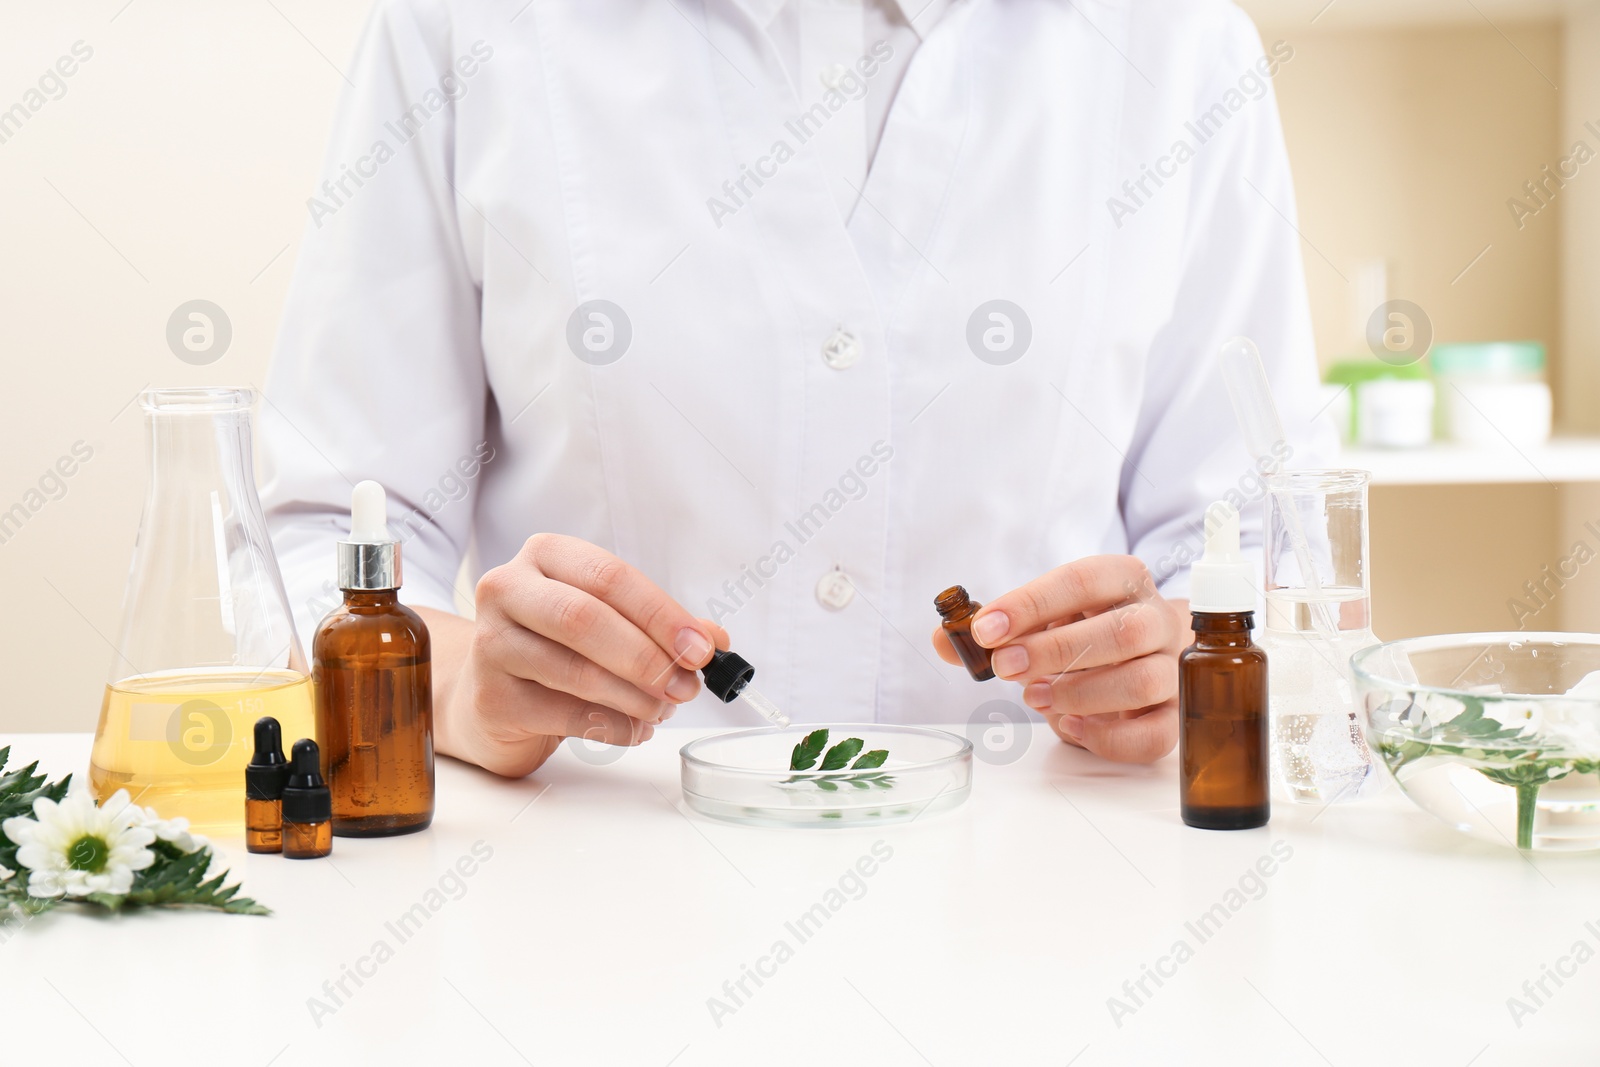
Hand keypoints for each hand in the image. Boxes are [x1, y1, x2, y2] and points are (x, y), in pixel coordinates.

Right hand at [427, 533, 726, 776]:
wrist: (490, 690)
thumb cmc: (557, 647)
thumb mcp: (610, 622)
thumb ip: (661, 626)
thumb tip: (714, 641)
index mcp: (546, 556)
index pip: (609, 577)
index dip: (661, 614)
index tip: (701, 648)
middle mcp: (508, 590)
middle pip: (584, 619)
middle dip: (647, 657)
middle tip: (686, 685)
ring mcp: (491, 644)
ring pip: (575, 671)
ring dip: (634, 696)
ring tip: (663, 708)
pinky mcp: (491, 697)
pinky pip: (565, 714)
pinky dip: (613, 726)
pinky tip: (634, 728)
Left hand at [932, 556, 1186, 762]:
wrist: (1142, 653)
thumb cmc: (1083, 630)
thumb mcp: (1040, 619)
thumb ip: (993, 628)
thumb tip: (945, 641)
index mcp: (1123, 580)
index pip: (1083, 580)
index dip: (1030, 604)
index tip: (985, 629)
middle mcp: (1158, 619)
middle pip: (1123, 632)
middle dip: (1055, 651)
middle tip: (1005, 667)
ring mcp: (1173, 669)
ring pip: (1144, 682)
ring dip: (1081, 693)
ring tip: (1035, 698)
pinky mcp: (1175, 715)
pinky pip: (1156, 734)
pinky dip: (1109, 738)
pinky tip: (1069, 727)